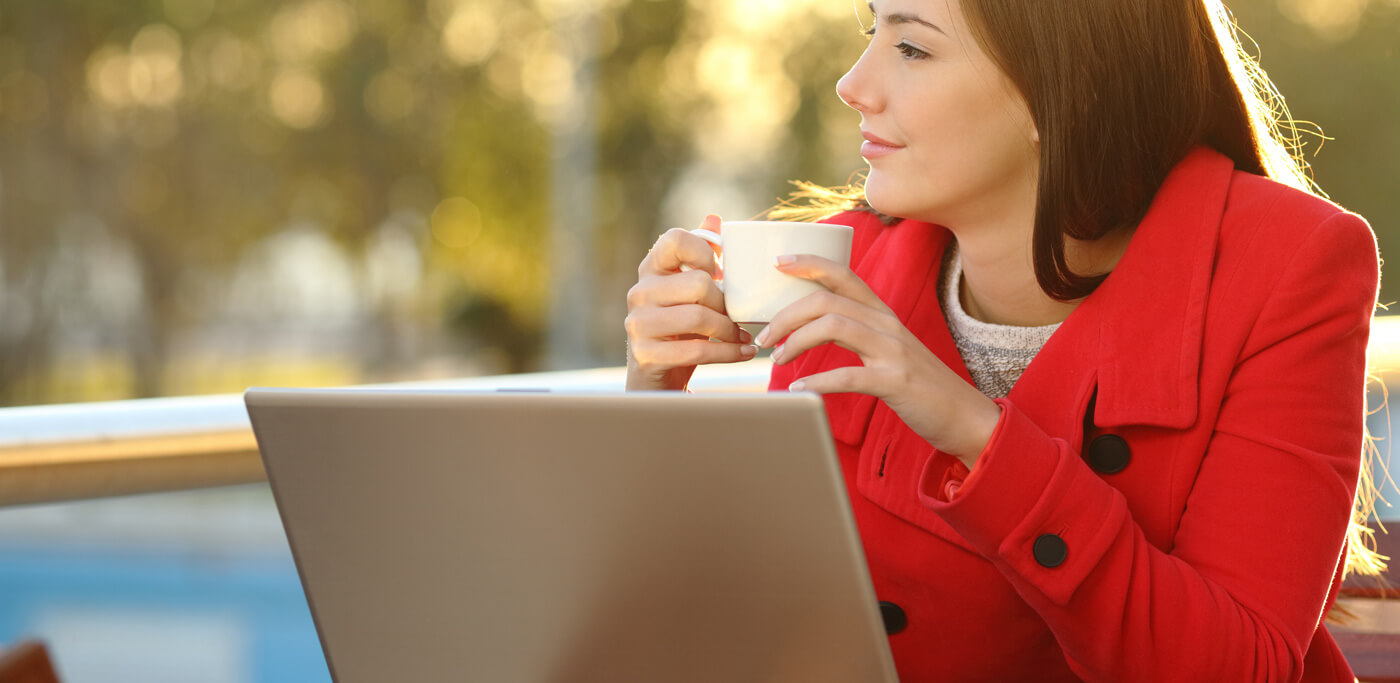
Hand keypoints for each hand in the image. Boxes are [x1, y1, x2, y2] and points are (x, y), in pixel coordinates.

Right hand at [625, 215, 756, 390]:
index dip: (705, 252)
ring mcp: (638, 323)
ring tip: (742, 337)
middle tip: (738, 316)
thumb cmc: (681, 328)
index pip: (675, 239)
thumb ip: (700, 257)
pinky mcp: (645, 353)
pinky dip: (727, 354)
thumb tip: (714, 218)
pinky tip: (743, 353)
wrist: (657, 377)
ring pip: (698, 318)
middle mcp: (639, 292)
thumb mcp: (689, 292)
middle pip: (697, 283)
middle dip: (726, 303)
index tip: (719, 273)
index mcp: (651, 268)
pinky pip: (696, 351)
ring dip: (729, 330)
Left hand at [754, 254, 1000, 464]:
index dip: (809, 263)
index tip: (778, 262)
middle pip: (827, 300)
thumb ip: (858, 332)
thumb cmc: (919, 384)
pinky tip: (798, 390)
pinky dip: (817, 382)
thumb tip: (812, 328)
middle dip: (785, 316)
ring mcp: (893, 351)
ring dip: (795, 342)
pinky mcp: (896, 381)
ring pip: (833, 327)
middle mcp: (887, 324)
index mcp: (883, 314)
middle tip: (762, 339)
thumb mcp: (889, 348)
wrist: (964, 416)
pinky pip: (848, 375)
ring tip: (776, 361)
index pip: (843, 274)